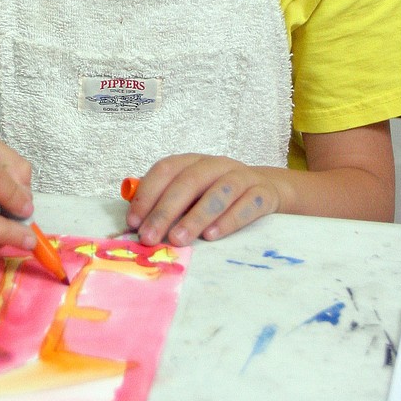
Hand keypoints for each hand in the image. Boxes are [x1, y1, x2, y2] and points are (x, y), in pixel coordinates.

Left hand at [125, 154, 279, 245]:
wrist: (266, 190)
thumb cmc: (217, 195)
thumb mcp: (192, 193)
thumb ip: (166, 201)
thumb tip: (136, 221)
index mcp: (193, 161)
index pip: (166, 170)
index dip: (147, 194)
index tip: (134, 221)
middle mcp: (216, 165)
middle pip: (188, 182)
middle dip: (165, 211)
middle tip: (150, 237)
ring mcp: (242, 177)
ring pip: (218, 192)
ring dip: (195, 217)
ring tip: (178, 239)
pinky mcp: (263, 194)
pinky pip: (247, 205)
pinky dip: (228, 221)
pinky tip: (212, 236)